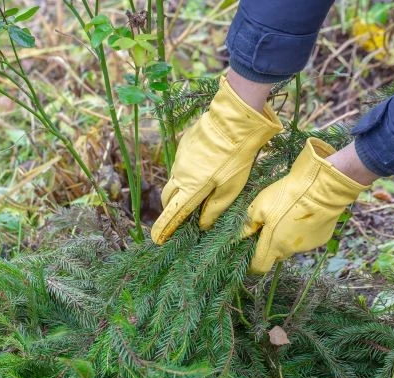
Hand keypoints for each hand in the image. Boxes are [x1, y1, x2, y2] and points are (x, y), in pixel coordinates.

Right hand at [151, 76, 281, 243]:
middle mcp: (179, 175)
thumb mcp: (231, 188)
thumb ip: (215, 208)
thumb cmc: (236, 159)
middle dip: (170, 207)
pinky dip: (188, 170)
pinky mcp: (183, 146)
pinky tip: (205, 164)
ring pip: (175, 179)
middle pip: (167, 197)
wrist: (233, 122)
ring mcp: (179, 159)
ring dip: (182, 187)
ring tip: (201, 185)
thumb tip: (202, 224)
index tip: (157, 238)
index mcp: (191, 189)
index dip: (164, 227)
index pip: (172, 213)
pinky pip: (181, 163)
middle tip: (181, 213)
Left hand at [242, 138, 368, 273]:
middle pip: (275, 256)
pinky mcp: (321, 239)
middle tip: (268, 229)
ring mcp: (308, 247)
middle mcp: (290, 251)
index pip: (260, 267)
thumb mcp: (260, 206)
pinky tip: (304, 216)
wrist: (320, 188)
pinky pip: (307, 240)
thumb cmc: (286, 196)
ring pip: (291, 247)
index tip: (250, 254)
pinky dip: (302, 232)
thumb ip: (248, 224)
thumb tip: (240, 236)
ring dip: (286, 238)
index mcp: (273, 245)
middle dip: (269, 248)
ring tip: (288, 217)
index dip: (252, 264)